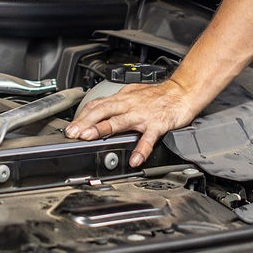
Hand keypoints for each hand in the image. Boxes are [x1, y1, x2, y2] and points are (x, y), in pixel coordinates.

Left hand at [65, 78, 198, 167]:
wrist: (182, 92)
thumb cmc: (158, 95)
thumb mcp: (133, 93)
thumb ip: (117, 102)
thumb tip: (100, 109)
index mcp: (123, 98)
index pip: (98, 105)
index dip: (82, 116)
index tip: (70, 127)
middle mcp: (130, 105)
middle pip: (103, 111)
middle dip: (85, 122)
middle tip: (72, 133)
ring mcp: (142, 115)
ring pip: (119, 121)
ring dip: (103, 129)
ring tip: (89, 138)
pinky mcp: (157, 124)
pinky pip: (148, 138)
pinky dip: (141, 149)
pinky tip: (134, 159)